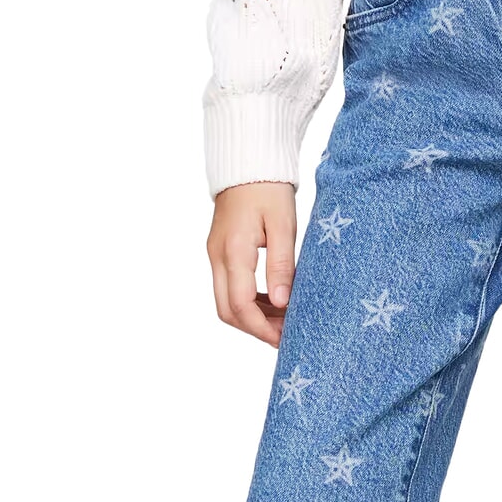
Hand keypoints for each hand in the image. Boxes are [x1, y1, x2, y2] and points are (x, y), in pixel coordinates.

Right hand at [207, 182, 296, 346]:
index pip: (241, 305)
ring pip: (226, 302)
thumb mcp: (283, 226)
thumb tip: (282, 304)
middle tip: (285, 335)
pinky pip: (229, 287)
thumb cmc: (269, 189)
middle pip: (228, 310)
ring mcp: (215, 254)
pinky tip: (273, 302)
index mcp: (233, 251)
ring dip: (252, 317)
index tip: (285, 339)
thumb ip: (281, 265)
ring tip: (283, 320)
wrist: (248, 162)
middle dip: (255, 329)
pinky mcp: (220, 252)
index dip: (262, 329)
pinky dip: (249, 302)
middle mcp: (217, 256)